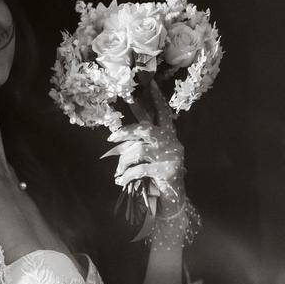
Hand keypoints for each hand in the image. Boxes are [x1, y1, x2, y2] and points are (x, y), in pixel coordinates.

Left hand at [109, 81, 185, 205]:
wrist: (173, 199)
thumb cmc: (158, 175)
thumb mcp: (151, 157)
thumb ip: (140, 144)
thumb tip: (118, 137)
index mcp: (169, 136)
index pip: (163, 113)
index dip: (157, 99)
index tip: (150, 84)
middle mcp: (172, 143)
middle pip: (146, 129)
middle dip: (126, 132)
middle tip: (111, 137)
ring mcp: (170, 156)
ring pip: (138, 151)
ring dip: (124, 162)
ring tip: (118, 172)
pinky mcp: (166, 170)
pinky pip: (139, 169)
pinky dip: (127, 176)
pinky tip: (121, 181)